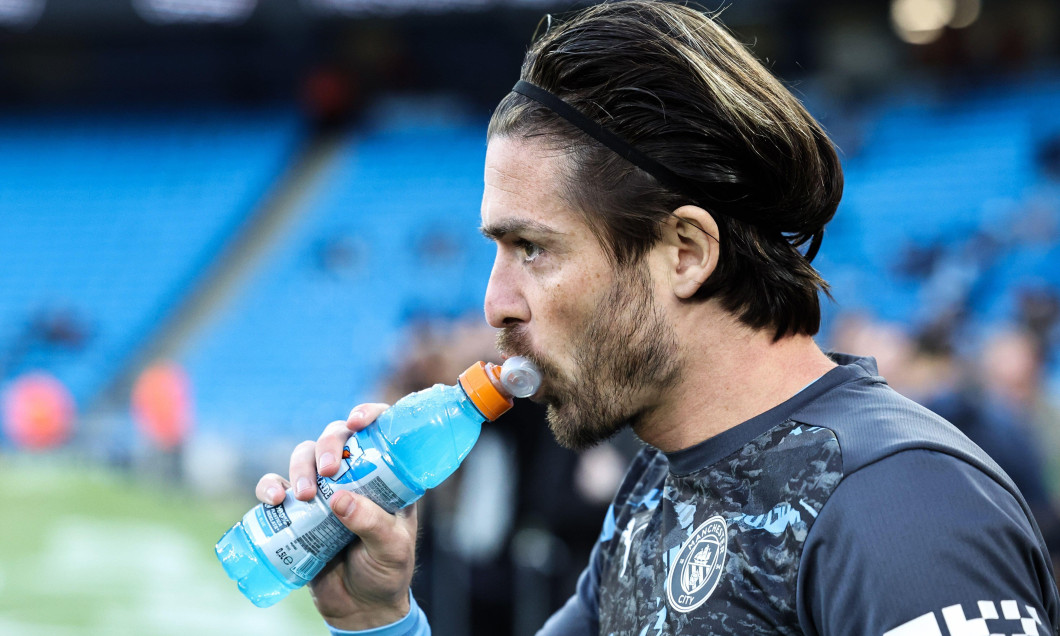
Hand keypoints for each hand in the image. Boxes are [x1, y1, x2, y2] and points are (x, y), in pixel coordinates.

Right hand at [255, 403, 417, 629]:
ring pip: (303, 457)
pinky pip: (276, 487)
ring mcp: (324, 491)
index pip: (379, 433)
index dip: (369, 415)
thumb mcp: (391, 549)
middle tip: (327, 470)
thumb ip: (371, 524)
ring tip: (301, 494)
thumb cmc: (386, 573)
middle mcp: (354, 476)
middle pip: (335, 438)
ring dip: (298, 466)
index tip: (357, 420)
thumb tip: (340, 500)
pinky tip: (273, 499)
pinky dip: (269, 486)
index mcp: (385, 477)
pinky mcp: (298, 512)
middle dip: (327, 445)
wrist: (360, 609)